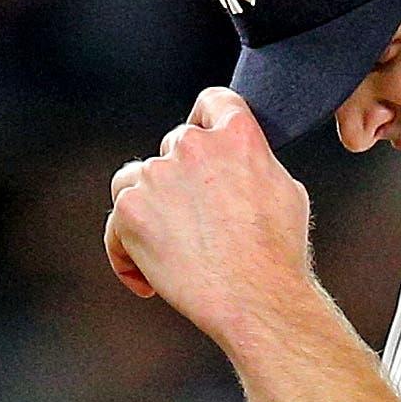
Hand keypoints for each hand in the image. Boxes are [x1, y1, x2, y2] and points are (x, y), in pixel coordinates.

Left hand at [103, 88, 316, 344]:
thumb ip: (254, 163)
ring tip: (166, 252)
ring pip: (134, 181)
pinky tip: (148, 280)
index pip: (211, 102)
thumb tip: (240, 163)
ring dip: (146, 211)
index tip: (202, 149)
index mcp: (236, 133)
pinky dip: (126, 253)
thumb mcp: (285, 189)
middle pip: (171, 148)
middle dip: (178, 183)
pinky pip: (115, 226)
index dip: (204, 122)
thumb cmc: (277, 254)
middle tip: (192, 226)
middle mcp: (192, 146)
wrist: (256, 299)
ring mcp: (157, 176)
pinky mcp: (130, 211)